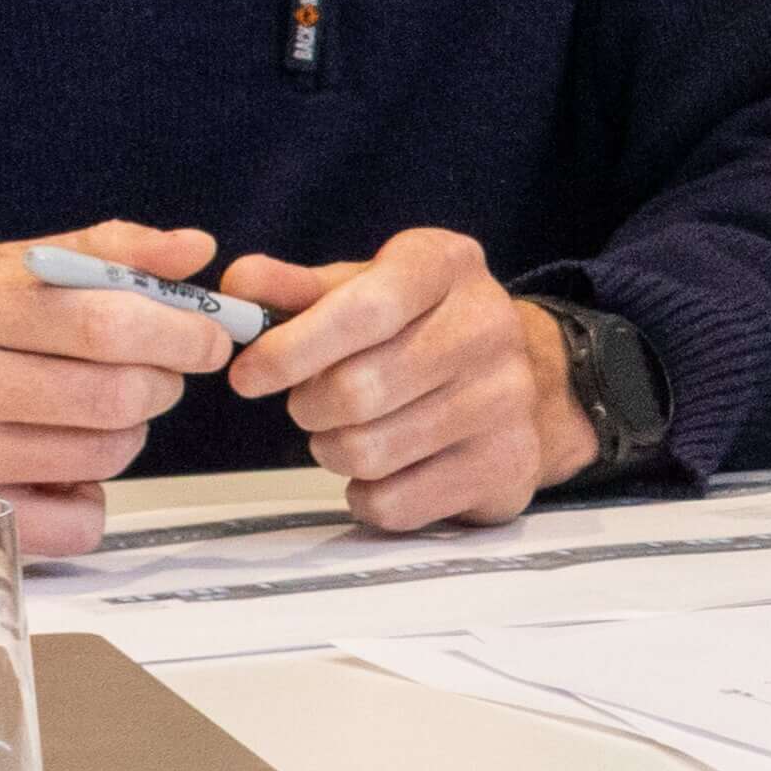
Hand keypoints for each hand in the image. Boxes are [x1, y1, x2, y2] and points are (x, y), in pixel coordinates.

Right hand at [0, 221, 240, 554]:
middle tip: (149, 376)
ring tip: (82, 419)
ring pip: (101, 460)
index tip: (210, 334)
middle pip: (115, 397)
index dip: (181, 332)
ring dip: (121, 438)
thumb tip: (196, 249)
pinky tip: (48, 475)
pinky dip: (84, 503)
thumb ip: (91, 255)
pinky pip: (69, 528)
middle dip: (159, 385)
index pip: (105, 321)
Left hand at [219, 230, 594, 532]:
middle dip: (308, 407)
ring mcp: (506, 400)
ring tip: (347, 433)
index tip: (248, 375)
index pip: (364, 311)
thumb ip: (298, 290)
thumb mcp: (367, 290)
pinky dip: (367, 496)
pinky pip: (396, 503)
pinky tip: (384, 470)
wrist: (532, 378)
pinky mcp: (507, 465)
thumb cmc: (424, 329)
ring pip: (370, 452)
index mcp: (447, 267)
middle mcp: (489, 327)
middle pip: (357, 391)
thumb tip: (238, 284)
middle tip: (309, 404)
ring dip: (333, 451)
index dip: (293, 348)